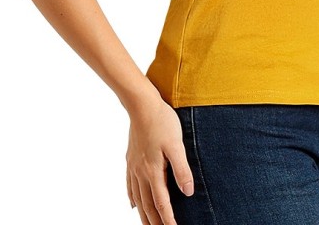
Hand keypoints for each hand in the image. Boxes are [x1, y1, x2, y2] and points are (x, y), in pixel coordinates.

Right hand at [125, 92, 193, 224]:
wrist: (142, 105)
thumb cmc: (162, 121)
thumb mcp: (177, 145)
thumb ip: (182, 169)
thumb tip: (188, 192)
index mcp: (153, 171)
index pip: (161, 203)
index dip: (168, 219)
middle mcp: (141, 172)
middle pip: (147, 205)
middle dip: (154, 222)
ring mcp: (134, 166)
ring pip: (137, 198)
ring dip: (143, 214)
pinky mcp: (131, 159)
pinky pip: (129, 185)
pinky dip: (132, 198)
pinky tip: (133, 204)